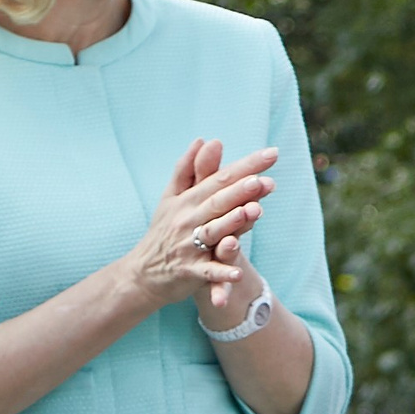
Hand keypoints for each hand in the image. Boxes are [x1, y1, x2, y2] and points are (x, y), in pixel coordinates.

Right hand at [122, 139, 273, 310]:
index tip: (273, 153)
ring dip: (232, 222)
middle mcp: (189, 219)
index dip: (247, 166)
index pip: (221, 178)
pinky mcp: (189, 271)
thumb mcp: (171, 198)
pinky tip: (238, 272)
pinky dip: (221, 274)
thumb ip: (189, 169)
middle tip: (264, 180)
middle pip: (219, 202)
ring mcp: (189, 246)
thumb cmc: (164, 230)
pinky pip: (208, 271)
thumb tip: (205, 139)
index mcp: (188, 200)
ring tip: (254, 211)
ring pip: (213, 232)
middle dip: (241, 190)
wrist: (141, 273)